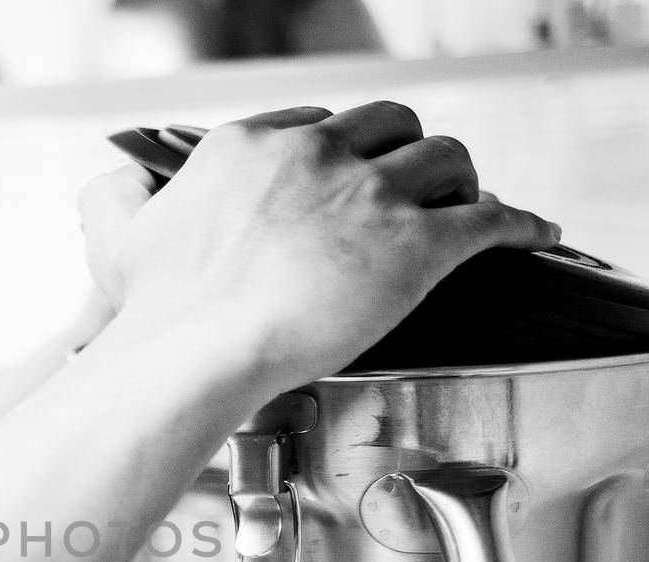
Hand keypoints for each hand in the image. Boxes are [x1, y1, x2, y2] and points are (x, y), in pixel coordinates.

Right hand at [79, 102, 561, 391]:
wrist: (193, 354)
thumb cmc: (154, 312)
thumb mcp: (120, 237)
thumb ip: (120, 203)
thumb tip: (116, 188)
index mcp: (250, 145)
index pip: (318, 120)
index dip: (341, 148)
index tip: (348, 173)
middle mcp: (314, 155)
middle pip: (391, 124)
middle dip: (407, 152)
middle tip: (415, 186)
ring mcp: (369, 197)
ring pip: (446, 158)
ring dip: (461, 181)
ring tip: (468, 204)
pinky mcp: (414, 248)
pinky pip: (490, 221)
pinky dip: (519, 225)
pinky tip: (533, 234)